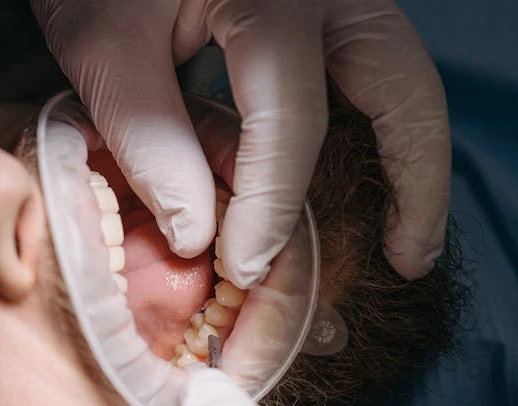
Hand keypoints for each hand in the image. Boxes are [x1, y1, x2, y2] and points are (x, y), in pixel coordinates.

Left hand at [30, 0, 450, 287]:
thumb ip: (148, 135)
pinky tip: (364, 194)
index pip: (292, 118)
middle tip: (404, 263)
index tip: (247, 268)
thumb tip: (197, 234)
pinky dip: (382, 139)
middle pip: (404, 89)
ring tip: (404, 243)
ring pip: (407, 82)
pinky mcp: (333, 12)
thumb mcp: (102, 43)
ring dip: (414, 164)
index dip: (272, 205)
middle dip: (415, 184)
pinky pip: (378, 78)